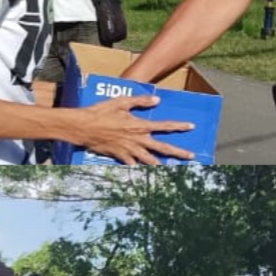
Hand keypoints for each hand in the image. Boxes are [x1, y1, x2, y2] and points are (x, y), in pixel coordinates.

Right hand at [77, 96, 193, 164]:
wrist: (84, 127)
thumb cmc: (101, 112)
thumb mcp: (121, 102)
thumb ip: (140, 101)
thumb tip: (157, 100)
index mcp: (140, 125)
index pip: (164, 126)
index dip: (179, 126)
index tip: (191, 126)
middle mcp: (138, 139)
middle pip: (163, 148)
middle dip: (178, 152)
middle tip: (192, 156)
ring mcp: (129, 150)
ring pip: (150, 161)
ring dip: (163, 165)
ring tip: (173, 170)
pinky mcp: (120, 157)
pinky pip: (133, 166)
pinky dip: (140, 171)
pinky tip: (146, 175)